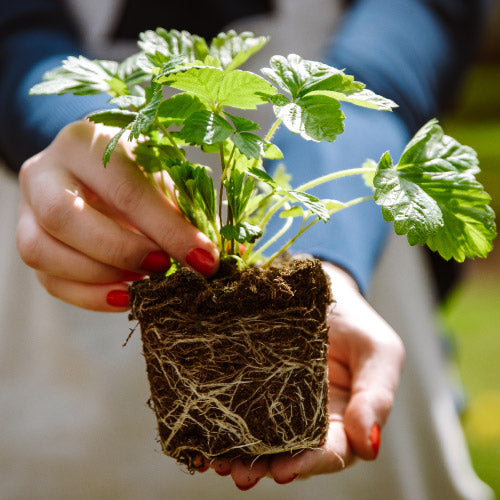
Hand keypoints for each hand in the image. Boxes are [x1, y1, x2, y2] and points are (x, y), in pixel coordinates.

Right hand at [16, 120, 218, 310]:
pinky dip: (90, 296)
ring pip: (41, 251)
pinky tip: (125, 295)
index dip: (167, 230)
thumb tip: (223, 257)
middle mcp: (44, 172)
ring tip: (144, 282)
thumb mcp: (161, 179)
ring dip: (101, 276)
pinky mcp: (28, 242)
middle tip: (164, 268)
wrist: (97, 170)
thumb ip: (184, 213)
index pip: (124, 189)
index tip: (204, 260)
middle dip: (121, 251)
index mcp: (84, 143)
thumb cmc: (136, 171)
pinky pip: (48, 280)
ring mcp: (27, 209)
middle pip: (63, 216)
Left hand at [208, 262, 404, 489]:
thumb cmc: (356, 323)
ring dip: (239, 454)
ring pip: (260, 438)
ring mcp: (277, 403)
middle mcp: (309, 420)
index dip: (307, 465)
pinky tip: (205, 438)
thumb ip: (378, 396)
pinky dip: (222, 427)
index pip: (329, 452)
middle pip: (288, 454)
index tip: (283, 471)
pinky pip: (239, 409)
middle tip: (239, 473)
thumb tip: (371, 446)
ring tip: (218, 460)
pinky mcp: (253, 384)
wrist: (321, 287)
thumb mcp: (379, 352)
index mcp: (344, 420)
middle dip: (264, 466)